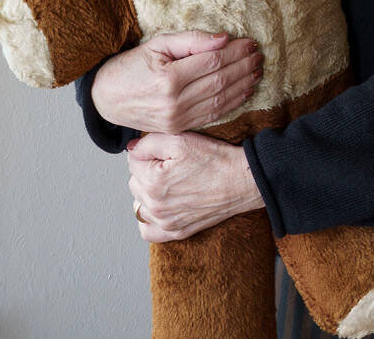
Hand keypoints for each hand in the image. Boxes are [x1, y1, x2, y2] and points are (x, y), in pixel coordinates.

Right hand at [92, 30, 262, 132]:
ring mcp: (178, 119)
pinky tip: (245, 91)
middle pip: (220, 81)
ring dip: (243, 84)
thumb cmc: (131, 66)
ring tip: (257, 70)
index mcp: (168, 78)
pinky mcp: (179, 128)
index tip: (250, 42)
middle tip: (259, 55)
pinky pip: (213, 115)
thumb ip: (191, 41)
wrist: (107, 99)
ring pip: (221, 100)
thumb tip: (223, 39)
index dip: (235, 52)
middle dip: (244, 66)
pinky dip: (233, 103)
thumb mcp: (156, 45)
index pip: (213, 62)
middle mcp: (174, 102)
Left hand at [128, 132, 264, 241]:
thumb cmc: (216, 160)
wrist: (242, 181)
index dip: (149, 151)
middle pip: (134, 182)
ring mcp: (165, 222)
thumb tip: (131, 149)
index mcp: (152, 182)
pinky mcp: (176, 232)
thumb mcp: (181, 140)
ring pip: (139, 204)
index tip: (166, 152)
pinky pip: (147, 230)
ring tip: (169, 183)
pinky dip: (149, 218)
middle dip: (147, 171)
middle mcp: (155, 206)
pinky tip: (161, 205)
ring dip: (148, 193)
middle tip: (171, 165)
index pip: (132, 161)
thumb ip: (149, 142)